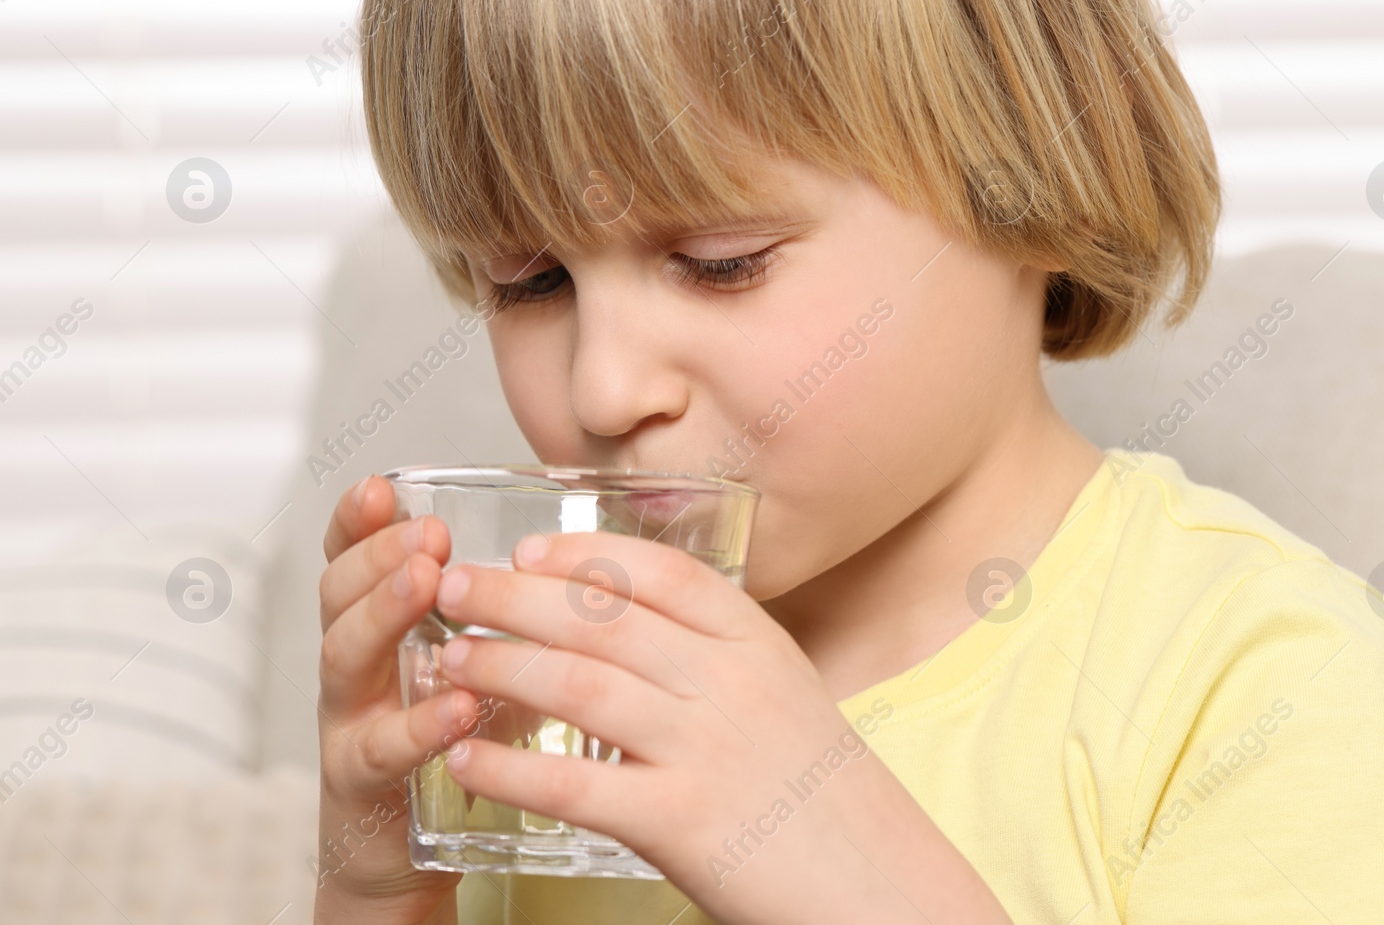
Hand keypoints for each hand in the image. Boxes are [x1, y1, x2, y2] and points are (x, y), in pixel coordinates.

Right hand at [312, 475, 476, 924]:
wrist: (407, 850)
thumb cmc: (457, 738)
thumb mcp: (478, 658)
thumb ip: (505, 609)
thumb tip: (583, 549)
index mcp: (382, 624)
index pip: (356, 557)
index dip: (361, 521)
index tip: (383, 487)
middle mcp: (358, 664)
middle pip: (341, 594)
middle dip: (380, 554)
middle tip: (425, 530)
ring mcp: (351, 723)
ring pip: (346, 658)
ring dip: (384, 614)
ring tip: (425, 585)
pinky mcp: (363, 786)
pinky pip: (380, 751)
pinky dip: (416, 726)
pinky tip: (452, 705)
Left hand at [432, 531, 1013, 924]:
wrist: (885, 885)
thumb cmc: (825, 797)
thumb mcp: (787, 698)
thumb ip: (719, 661)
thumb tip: (629, 632)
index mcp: (758, 645)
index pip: (660, 573)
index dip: (584, 555)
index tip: (527, 549)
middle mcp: (731, 683)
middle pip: (603, 618)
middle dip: (516, 595)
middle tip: (455, 585)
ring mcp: (707, 749)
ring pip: (580, 685)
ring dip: (502, 665)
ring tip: (448, 657)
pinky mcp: (684, 823)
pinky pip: (575, 786)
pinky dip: (511, 768)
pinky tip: (467, 756)